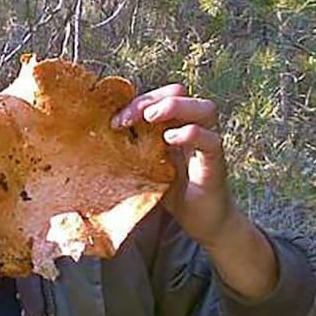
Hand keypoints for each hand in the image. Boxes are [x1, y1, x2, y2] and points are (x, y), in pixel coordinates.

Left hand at [112, 84, 235, 248]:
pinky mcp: (215, 163)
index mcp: (174, 125)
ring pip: (204, 109)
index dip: (137, 102)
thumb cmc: (171, 192)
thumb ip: (132, 149)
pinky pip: (210, 140)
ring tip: (151, 117)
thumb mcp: (144, 166)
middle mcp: (193, 128)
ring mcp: (206, 144)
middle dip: (151, 99)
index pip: (159, 97)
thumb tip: (99, 137)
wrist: (200, 222)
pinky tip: (170, 139)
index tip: (115, 121)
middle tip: (129, 117)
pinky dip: (191, 134)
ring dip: (174, 107)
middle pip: (180, 93)